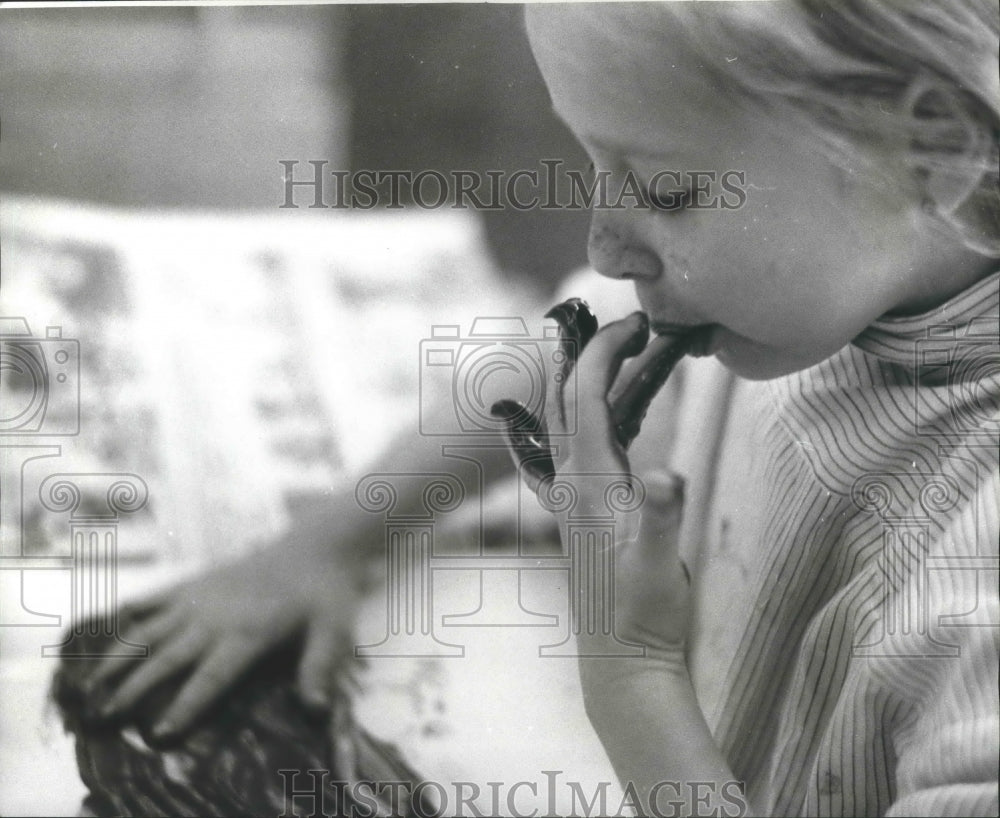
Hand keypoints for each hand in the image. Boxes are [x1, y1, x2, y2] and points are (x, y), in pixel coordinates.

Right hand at [87, 536, 359, 738]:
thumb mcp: (334, 629)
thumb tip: (315, 710)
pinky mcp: (196, 583)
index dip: (185, 705)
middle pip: (168, 657)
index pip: (211, 677)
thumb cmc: (326, 593)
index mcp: (248, 633)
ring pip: (151, 630)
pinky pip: (156, 598)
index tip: (160, 732)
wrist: (314, 545)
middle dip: (134, 687)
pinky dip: (129, 612)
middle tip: (105, 714)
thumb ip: (320, 667)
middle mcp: (215, 617)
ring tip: (91, 683)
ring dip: (120, 655)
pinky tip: (105, 626)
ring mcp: (201, 597)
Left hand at [498, 309, 692, 666]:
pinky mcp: (587, 509)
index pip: (587, 397)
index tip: (636, 320)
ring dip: (598, 380)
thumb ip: (661, 516)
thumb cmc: (642, 612)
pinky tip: (600, 409)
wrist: (622, 657)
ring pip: (576, 419)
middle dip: (596, 354)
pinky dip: (597, 413)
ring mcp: (575, 495)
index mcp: (588, 481)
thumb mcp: (659, 563)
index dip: (606, 351)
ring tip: (632, 350)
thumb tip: (668, 476)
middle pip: (572, 398)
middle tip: (633, 323)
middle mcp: (572, 481)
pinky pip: (584, 445)